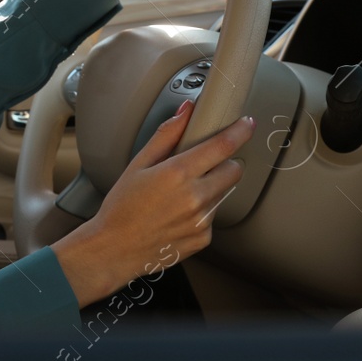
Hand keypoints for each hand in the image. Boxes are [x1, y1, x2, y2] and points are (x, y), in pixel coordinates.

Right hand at [51, 100, 254, 306]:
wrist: (115, 250)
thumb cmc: (122, 207)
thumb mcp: (138, 164)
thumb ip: (166, 135)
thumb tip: (186, 111)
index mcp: (178, 174)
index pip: (222, 146)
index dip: (239, 131)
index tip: (246, 124)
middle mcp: (195, 198)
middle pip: (233, 170)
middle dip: (226, 162)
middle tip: (205, 164)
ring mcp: (202, 221)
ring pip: (224, 193)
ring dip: (212, 188)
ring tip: (181, 195)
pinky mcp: (203, 238)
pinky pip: (213, 217)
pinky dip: (203, 211)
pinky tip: (179, 214)